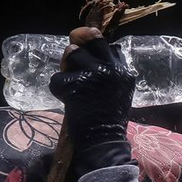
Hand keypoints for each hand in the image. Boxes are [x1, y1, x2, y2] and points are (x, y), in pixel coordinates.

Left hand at [48, 27, 133, 169]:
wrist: (104, 144)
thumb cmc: (109, 121)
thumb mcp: (118, 92)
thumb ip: (108, 73)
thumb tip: (83, 51)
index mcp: (124, 71)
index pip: (109, 46)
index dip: (96, 49)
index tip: (91, 58)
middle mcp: (111, 69)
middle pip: (91, 37)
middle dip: (79, 41)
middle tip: (73, 53)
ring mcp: (93, 75)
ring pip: (71, 52)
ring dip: (66, 67)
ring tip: (72, 86)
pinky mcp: (75, 84)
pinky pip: (57, 77)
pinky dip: (58, 90)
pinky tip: (68, 101)